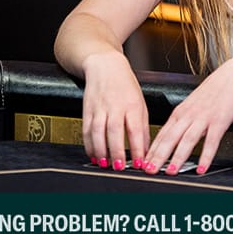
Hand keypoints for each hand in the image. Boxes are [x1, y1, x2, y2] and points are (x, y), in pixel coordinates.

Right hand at [81, 52, 149, 170]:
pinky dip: (89, 145)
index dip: (137, 148)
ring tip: (105, 164)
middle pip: (114, 131)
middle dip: (116, 151)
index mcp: (131, 104)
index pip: (135, 130)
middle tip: (119, 167)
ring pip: (97, 132)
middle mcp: (114, 106)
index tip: (140, 164)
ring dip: (100, 150)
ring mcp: (99, 108)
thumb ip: (143, 128)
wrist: (104, 66)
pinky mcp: (87, 110)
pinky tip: (93, 155)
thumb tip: (146, 150)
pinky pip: (86, 130)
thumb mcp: (140, 103)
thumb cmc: (125, 85)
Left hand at [143, 55, 232, 174]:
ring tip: (171, 171)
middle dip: (158, 156)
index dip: (152, 150)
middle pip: (170, 138)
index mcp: (180, 112)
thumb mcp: (193, 104)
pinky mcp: (219, 121)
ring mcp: (204, 118)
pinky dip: (205, 156)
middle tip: (149, 170)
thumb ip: (184, 120)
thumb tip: (176, 137)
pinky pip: (211, 141)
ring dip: (178, 157)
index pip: (162, 134)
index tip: (144, 162)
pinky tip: (202, 168)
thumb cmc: (214, 90)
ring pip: (187, 140)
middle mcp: (189, 115)